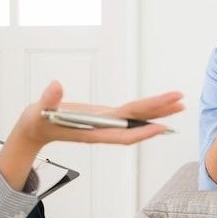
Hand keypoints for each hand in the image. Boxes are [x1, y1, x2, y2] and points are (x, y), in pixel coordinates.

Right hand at [14, 81, 184, 151]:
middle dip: (158, 113)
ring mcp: (105, 123)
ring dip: (158, 111)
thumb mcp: (39, 111)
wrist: (36, 129)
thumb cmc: (37, 121)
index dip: (141, 131)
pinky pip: (130, 114)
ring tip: (179, 103)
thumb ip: (48, 99)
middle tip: (180, 102)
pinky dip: (146, 110)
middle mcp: (103, 129)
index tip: (161, 126)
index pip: (121, 132)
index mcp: (91, 131)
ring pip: (136, 118)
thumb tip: (56, 85)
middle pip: (135, 121)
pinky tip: (161, 107)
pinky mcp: (104, 117)